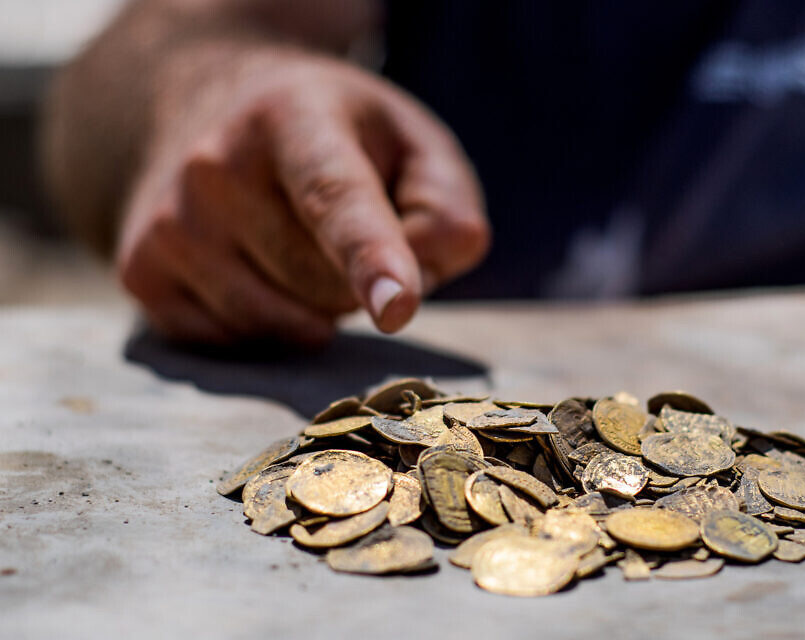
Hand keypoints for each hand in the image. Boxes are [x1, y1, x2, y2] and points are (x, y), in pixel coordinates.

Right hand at [117, 51, 488, 344]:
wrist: (206, 112)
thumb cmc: (335, 140)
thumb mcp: (410, 143)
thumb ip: (445, 205)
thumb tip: (420, 277)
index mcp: (292, 117)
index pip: (336, 198)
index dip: (370, 257)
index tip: (395, 309)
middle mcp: (214, 165)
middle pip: (324, 283)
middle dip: (357, 279)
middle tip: (342, 230)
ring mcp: (168, 224)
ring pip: (283, 324)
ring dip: (317, 308)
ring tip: (300, 244)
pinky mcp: (142, 274)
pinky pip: (236, 344)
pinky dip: (269, 325)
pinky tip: (258, 270)